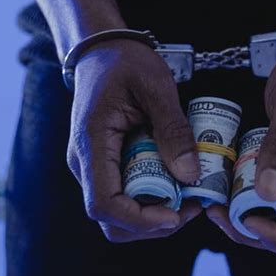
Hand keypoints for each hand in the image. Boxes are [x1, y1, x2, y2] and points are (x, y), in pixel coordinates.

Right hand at [67, 39, 201, 241]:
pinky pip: (124, 194)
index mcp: (92, 144)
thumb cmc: (126, 62)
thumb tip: (190, 176)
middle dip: (152, 224)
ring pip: (118, 213)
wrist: (103, 52)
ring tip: (187, 198)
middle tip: (190, 208)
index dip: (141, 219)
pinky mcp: (106, 164)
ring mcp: (94, 165)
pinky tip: (176, 185)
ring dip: (153, 215)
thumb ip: (173, 130)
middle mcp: (85, 162)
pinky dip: (150, 200)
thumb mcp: (157, 88)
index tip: (176, 215)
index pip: (104, 203)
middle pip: (111, 218)